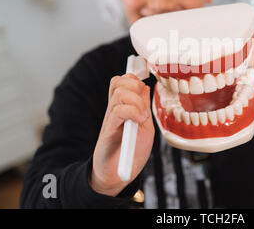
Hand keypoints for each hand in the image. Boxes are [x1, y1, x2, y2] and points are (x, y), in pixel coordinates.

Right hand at [90, 74, 154, 196]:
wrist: (119, 174)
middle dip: (136, 87)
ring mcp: (110, 119)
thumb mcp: (145, 125)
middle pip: (118, 81)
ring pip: (119, 92)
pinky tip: (139, 121)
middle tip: (143, 106)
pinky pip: (118, 111)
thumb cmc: (132, 152)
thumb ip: (144, 106)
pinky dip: (133, 112)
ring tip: (142, 117)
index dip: (134, 79)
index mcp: (123, 106)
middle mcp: (114, 110)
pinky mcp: (108, 131)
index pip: (123, 80)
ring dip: (136, 101)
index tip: (144, 90)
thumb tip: (145, 87)